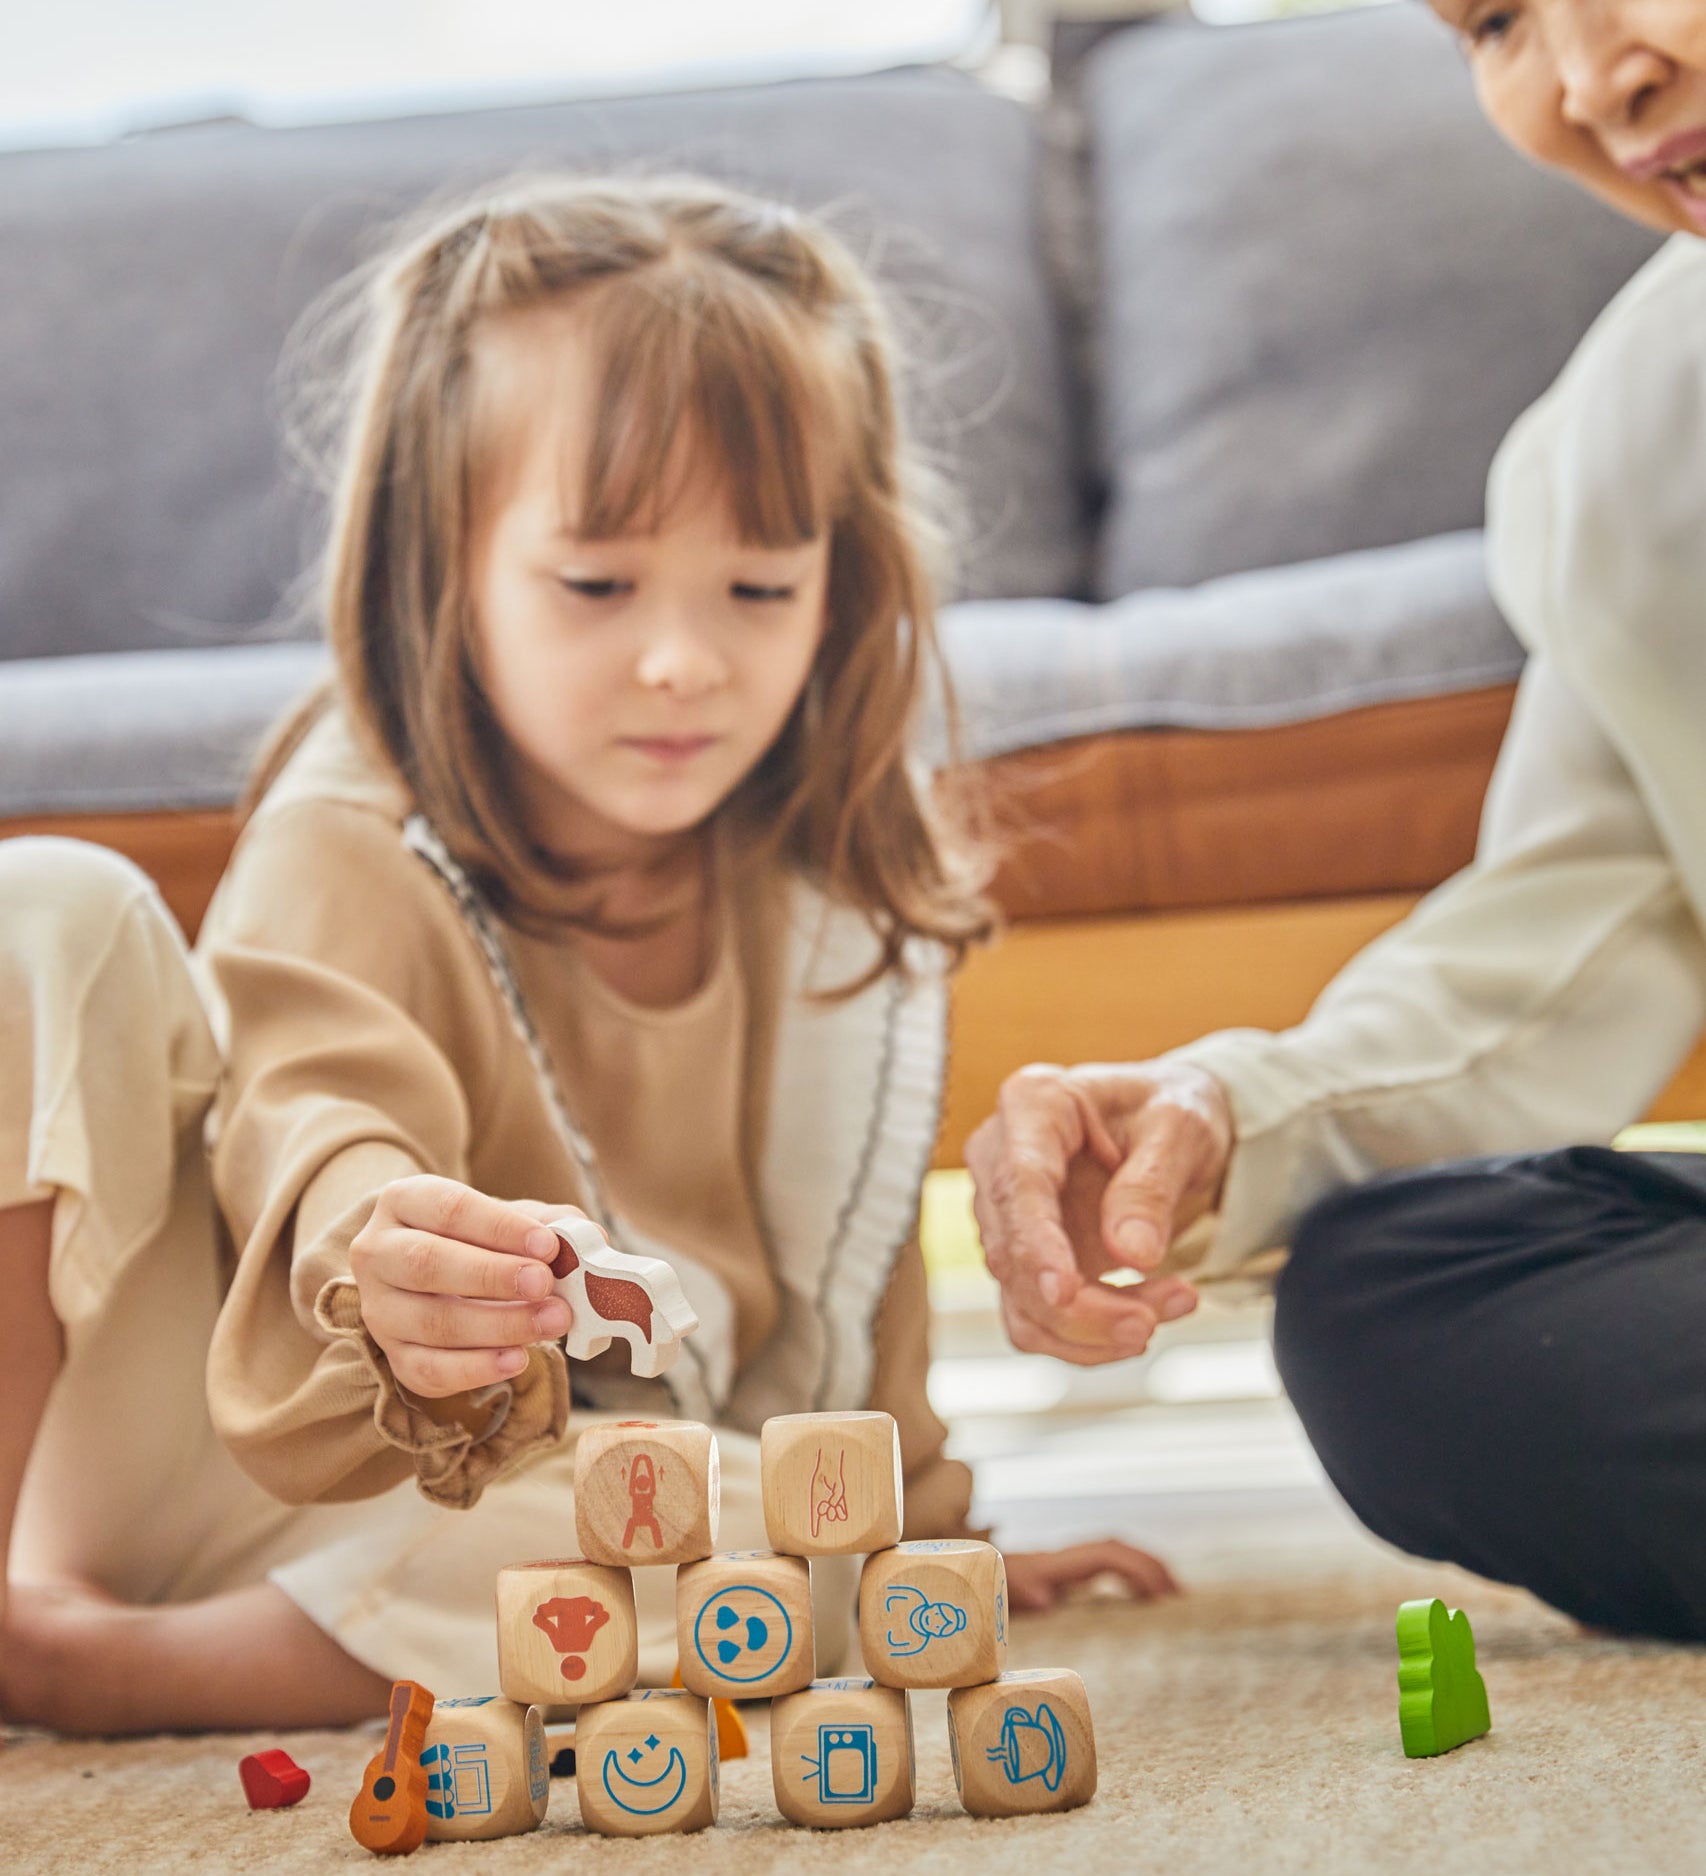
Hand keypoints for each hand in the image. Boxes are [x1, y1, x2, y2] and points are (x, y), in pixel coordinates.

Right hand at [349, 1175, 590, 1397]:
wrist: (431, 1273)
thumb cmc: (476, 1239)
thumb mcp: (508, 1219)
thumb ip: (549, 1224)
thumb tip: (592, 1240)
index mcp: (403, 1201)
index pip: (447, 1208)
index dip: (499, 1227)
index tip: (547, 1245)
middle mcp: (378, 1253)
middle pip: (427, 1263)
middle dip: (492, 1276)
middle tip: (544, 1284)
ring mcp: (380, 1309)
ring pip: (431, 1321)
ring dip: (497, 1325)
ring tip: (552, 1321)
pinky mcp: (393, 1355)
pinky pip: (429, 1369)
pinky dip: (477, 1368)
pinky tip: (518, 1358)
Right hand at [965, 1061, 1233, 1364]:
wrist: (1167, 1128)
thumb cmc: (1169, 1110)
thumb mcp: (1180, 1128)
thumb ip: (1152, 1186)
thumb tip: (1131, 1254)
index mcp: (1033, 1104)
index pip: (1020, 1183)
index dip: (1037, 1244)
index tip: (1065, 1293)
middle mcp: (1000, 1157)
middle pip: (1013, 1253)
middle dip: (1082, 1305)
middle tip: (1153, 1321)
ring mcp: (1004, 1214)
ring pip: (1021, 1298)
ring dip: (1092, 1328)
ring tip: (1171, 1307)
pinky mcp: (1021, 1258)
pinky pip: (1035, 1318)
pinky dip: (1087, 1337)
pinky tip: (1144, 1316)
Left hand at [1003, 1540, 1179, 1612]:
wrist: (990, 1574)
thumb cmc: (1002, 1587)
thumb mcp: (1012, 1593)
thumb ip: (1026, 1594)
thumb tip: (1044, 1599)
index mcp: (1065, 1562)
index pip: (1109, 1556)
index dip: (1136, 1569)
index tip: (1158, 1592)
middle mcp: (1076, 1555)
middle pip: (1122, 1549)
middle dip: (1152, 1566)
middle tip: (1178, 1596)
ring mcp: (1078, 1559)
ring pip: (1121, 1552)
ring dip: (1149, 1567)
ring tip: (1175, 1594)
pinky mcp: (1078, 1568)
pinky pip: (1115, 1563)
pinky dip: (1136, 1573)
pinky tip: (1150, 1595)